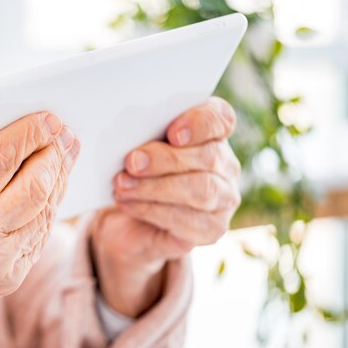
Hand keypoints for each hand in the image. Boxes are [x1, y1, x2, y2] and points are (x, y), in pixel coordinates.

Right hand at [0, 113, 79, 347]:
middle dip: (53, 152)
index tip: (45, 116)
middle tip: (63, 129)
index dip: (27, 134)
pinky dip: (50, 205)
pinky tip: (52, 185)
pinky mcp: (10, 278)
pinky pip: (40, 234)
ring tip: (66, 150)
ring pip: (44, 210)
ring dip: (60, 177)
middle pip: (34, 186)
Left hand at [92, 97, 240, 316]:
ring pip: (201, 190)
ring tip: (122, 184)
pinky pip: (186, 220)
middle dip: (166, 159)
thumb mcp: (138, 148)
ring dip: (155, 187)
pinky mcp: (211, 229)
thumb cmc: (138, 173)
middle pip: (208, 156)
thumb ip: (142, 137)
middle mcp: (226, 165)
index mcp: (213, 134)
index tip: (172, 132)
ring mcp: (224, 199)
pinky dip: (150, 209)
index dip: (200, 123)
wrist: (131, 220)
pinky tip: (126, 203)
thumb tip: (130, 140)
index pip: (220, 119)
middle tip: (132, 162)